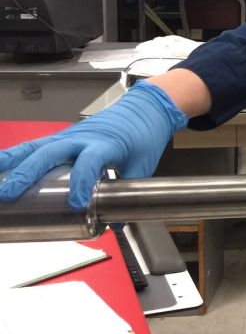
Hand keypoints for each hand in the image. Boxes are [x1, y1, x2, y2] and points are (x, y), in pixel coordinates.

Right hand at [0, 81, 187, 208]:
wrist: (143, 109)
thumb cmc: (142, 135)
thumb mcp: (143, 165)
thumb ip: (129, 193)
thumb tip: (117, 224)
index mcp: (106, 143)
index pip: (90, 162)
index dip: (82, 182)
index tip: (77, 203)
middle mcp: (82, 138)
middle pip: (50, 153)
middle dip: (28, 173)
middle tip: (8, 194)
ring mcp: (67, 136)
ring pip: (34, 147)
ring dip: (10, 162)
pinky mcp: (59, 137)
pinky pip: (32, 146)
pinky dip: (13, 156)